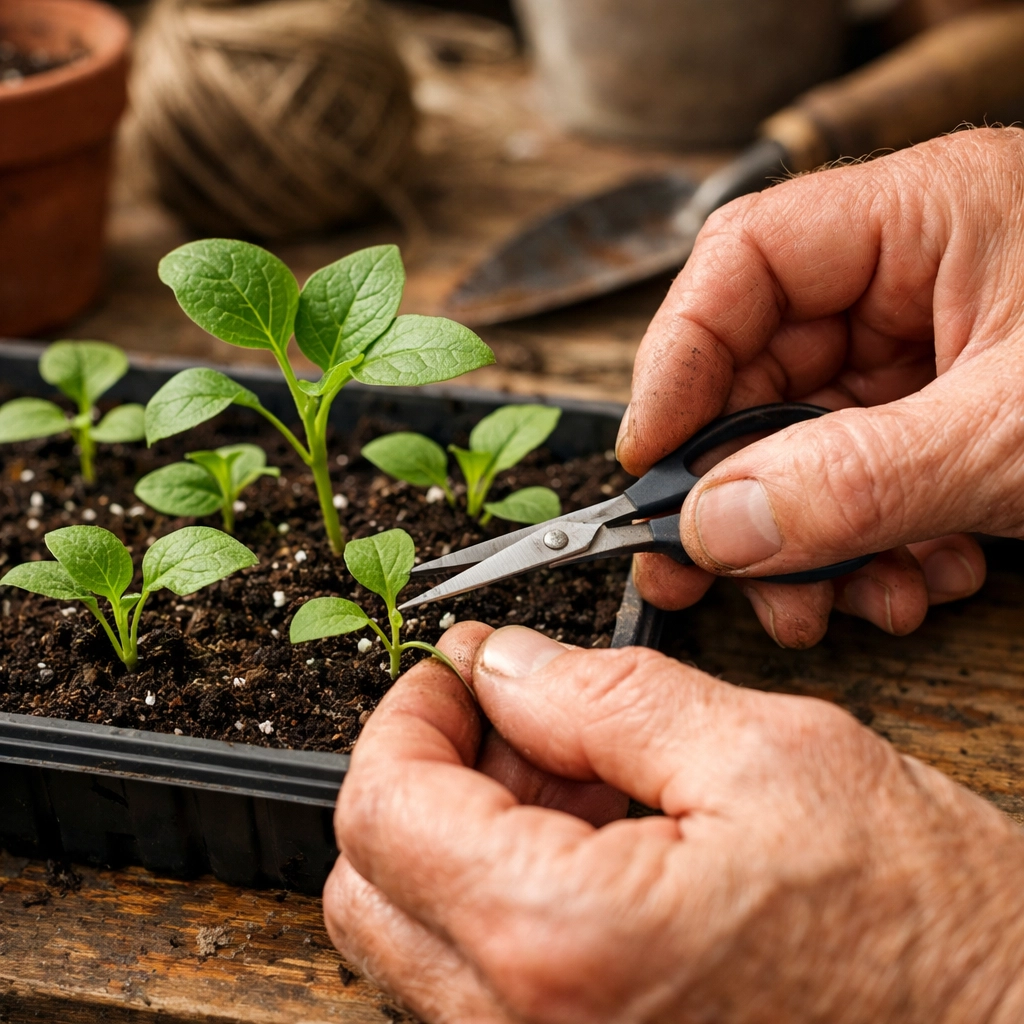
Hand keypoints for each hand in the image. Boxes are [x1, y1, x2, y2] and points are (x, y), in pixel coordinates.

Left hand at [324, 623, 1023, 1022]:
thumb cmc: (913, 918)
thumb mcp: (762, 755)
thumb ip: (604, 697)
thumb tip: (503, 665)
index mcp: (562, 940)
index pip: (383, 810)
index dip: (407, 715)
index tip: (452, 671)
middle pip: (372, 883)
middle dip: (424, 773)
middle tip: (508, 714)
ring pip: (418, 932)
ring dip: (464, 830)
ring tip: (571, 771)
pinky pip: (478, 978)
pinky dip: (502, 891)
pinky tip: (590, 837)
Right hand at [616, 128, 1023, 645]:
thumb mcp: (1018, 433)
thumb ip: (857, 479)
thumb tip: (715, 525)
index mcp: (925, 214)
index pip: (742, 261)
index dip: (676, 360)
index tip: (648, 460)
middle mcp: (910, 278)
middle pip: (759, 370)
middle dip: (735, 487)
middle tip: (700, 571)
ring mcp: (924, 354)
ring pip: (801, 444)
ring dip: (802, 540)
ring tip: (825, 605)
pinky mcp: (941, 418)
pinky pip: (857, 481)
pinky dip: (863, 547)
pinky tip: (902, 585)